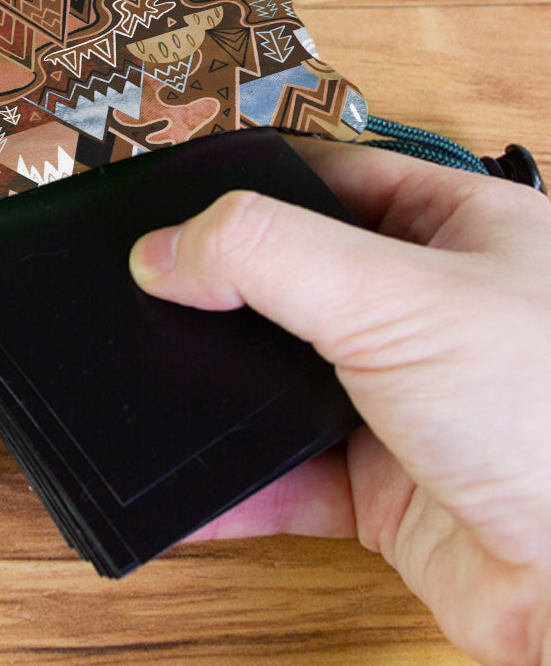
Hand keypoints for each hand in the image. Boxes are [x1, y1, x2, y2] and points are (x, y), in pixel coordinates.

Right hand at [129, 138, 550, 665]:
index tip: (179, 204)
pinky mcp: (384, 486)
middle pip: (298, 281)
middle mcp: (435, 313)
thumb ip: (265, 255)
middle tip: (154, 293)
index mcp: (462, 232)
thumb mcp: (394, 295)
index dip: (255, 186)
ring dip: (225, 393)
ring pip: (286, 381)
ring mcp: (407, 402)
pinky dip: (238, 484)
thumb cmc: (549, 419)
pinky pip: (287, 475)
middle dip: (226, 294)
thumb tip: (164, 250)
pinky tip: (195, 486)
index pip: (334, 178)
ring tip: (159, 382)